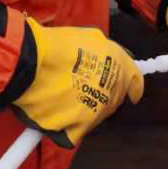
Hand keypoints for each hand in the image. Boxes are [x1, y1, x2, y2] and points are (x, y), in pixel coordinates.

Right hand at [13, 19, 142, 147]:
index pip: (136, 81)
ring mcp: (97, 111)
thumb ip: (106, 53)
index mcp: (120, 66)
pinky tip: (55, 111)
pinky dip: (68, 124)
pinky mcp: (79, 128)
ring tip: (65, 95)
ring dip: (86, 108)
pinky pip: (77, 130)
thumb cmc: (57, 45)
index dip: (134, 87)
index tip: (133, 93)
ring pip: (97, 115)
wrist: (31, 62)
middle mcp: (113, 90)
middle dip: (104, 94)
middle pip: (115, 99)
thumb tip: (110, 62)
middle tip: (84, 86)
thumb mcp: (90, 38)